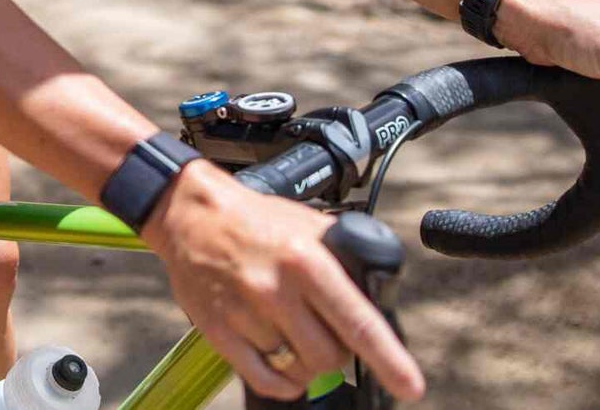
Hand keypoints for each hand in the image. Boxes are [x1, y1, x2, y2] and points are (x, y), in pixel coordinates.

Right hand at [139, 159, 425, 402]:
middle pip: (329, 356)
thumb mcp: (309, 224)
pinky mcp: (218, 331)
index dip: (388, 359)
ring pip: (298, 370)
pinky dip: (282, 382)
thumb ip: (345, 256)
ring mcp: (244, 314)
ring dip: (308, 363)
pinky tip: (284, 365)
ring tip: (298, 337)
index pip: (357, 321)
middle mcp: (275, 289)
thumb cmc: (255, 220)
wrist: (191, 214)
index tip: (409, 385)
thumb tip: (380, 293)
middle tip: (330, 335)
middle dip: (339, 353)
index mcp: (305, 260)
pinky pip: (263, 379)